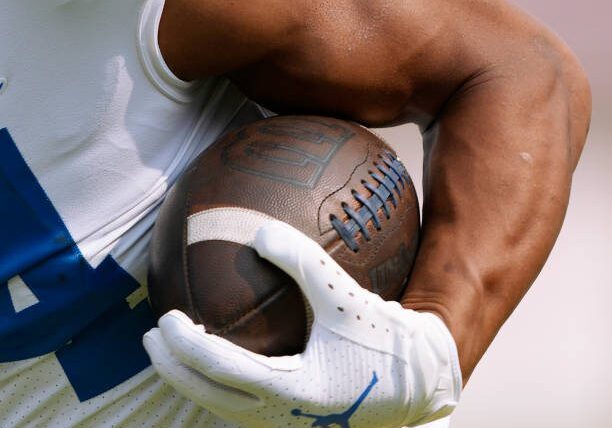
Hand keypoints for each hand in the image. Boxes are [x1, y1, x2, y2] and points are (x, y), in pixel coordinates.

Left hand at [143, 221, 461, 427]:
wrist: (421, 383)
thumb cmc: (388, 342)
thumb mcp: (349, 298)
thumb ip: (306, 263)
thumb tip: (261, 230)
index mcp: (294, 392)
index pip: (222, 372)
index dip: (185, 347)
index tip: (163, 318)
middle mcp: (284, 416)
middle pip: (211, 398)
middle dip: (174, 370)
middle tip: (151, 338)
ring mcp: (288, 423)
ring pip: (223, 407)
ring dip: (193, 380)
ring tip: (173, 351)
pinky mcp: (296, 419)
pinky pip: (244, 404)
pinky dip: (220, 383)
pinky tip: (218, 360)